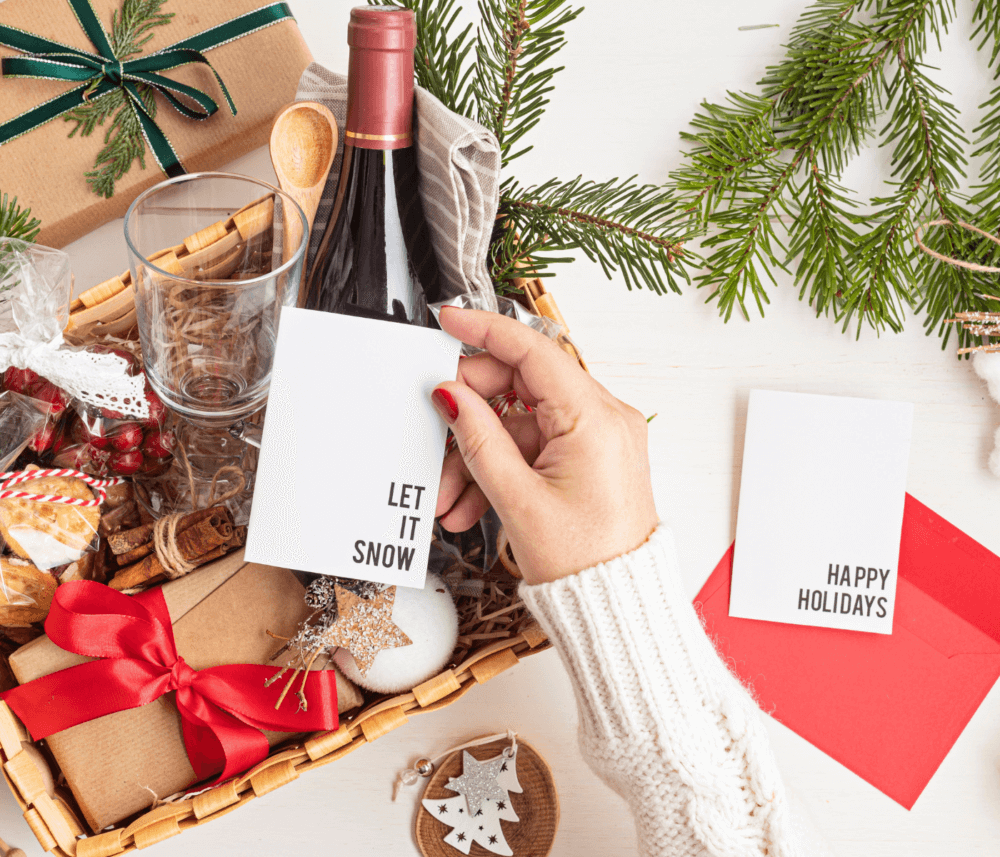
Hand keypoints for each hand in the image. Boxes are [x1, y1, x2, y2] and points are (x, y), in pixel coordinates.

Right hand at [431, 307, 657, 585]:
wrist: (618, 608)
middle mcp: (604, 419)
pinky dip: (502, 468)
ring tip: (449, 496)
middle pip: (521, 385)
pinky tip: (472, 503)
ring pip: (521, 423)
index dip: (485, 330)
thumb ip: (478, 439)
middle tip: (437, 432)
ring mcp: (598, 437)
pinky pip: (535, 447)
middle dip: (471, 414)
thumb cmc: (587, 563)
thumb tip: (451, 395)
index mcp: (594, 420)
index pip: (534, 351)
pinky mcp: (590, 457)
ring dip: (479, 455)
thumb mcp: (517, 500)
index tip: (450, 320)